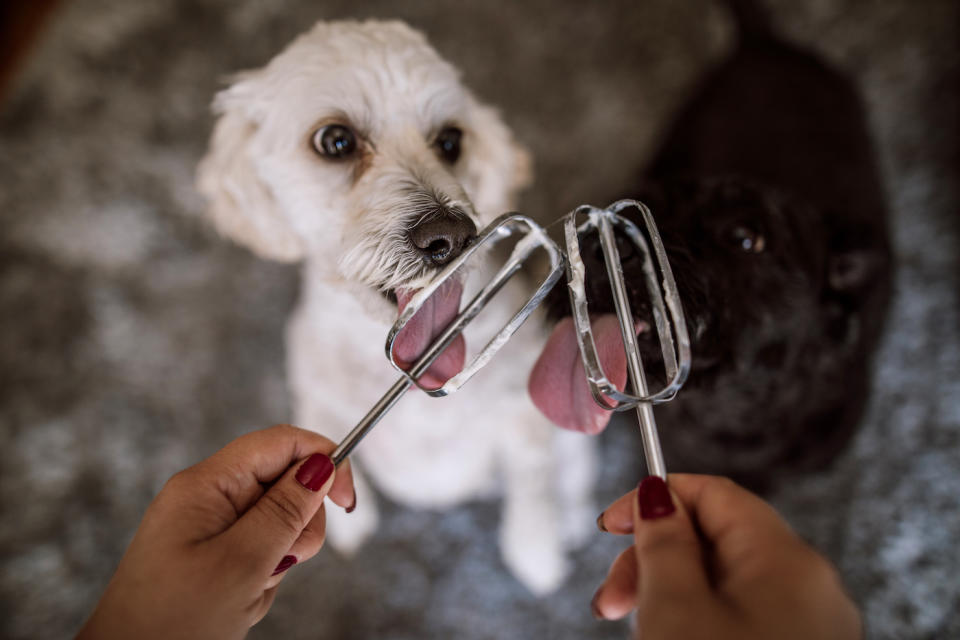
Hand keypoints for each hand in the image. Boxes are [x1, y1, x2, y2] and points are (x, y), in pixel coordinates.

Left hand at [79, 424, 354, 639]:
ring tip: (252, 588)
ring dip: (280, 557)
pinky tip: (240, 599)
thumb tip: (323, 463)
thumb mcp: (242, 563)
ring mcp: (208, 526)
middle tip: (280, 561)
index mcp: (207, 485)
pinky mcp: (211, 553)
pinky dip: (263, 575)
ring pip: (277, 522)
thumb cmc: (172, 623)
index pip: (281, 443)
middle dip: (298, 525)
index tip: (347, 501)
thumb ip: (286, 510)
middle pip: (284, 483)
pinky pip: (259, 551)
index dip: (323, 460)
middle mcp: (207, 497)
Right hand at [593, 474, 860, 639]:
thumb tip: (656, 495)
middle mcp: (809, 587)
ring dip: (670, 595)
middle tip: (611, 601)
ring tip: (638, 631)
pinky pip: (743, 620)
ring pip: (726, 584)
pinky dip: (699, 624)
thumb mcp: (676, 610)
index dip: (656, 498)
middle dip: (654, 560)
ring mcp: (810, 627)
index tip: (610, 525)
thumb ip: (663, 543)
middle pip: (717, 539)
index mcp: (786, 559)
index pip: (714, 493)